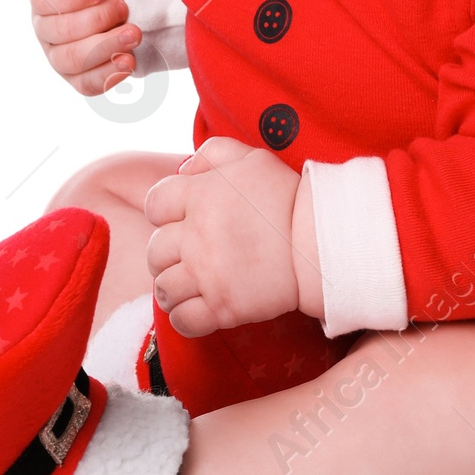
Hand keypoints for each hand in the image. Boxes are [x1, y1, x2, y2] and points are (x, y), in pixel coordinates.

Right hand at [29, 0, 141, 95]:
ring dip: (106, 48)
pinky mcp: (79, 76)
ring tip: (134, 34)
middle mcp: (46, 29)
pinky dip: (107, 75)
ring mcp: (60, 55)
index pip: (45, 1)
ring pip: (73, 61)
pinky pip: (86, 85)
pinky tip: (128, 61)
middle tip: (124, 8)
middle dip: (96, 21)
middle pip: (59, 34)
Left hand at [143, 137, 319, 336]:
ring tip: (193, 285)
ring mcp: (207, 274)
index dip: (165, 213)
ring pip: (164, 288)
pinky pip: (182, 321)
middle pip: (155, 251)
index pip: (154, 205)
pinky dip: (185, 318)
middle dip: (168, 254)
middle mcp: (197, 236)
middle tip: (191, 256)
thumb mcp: (253, 159)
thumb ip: (213, 153)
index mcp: (200, 196)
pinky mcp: (223, 307)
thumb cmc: (289, 198)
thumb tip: (183, 170)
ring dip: (174, 288)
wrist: (321, 241)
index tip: (182, 220)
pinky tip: (200, 309)